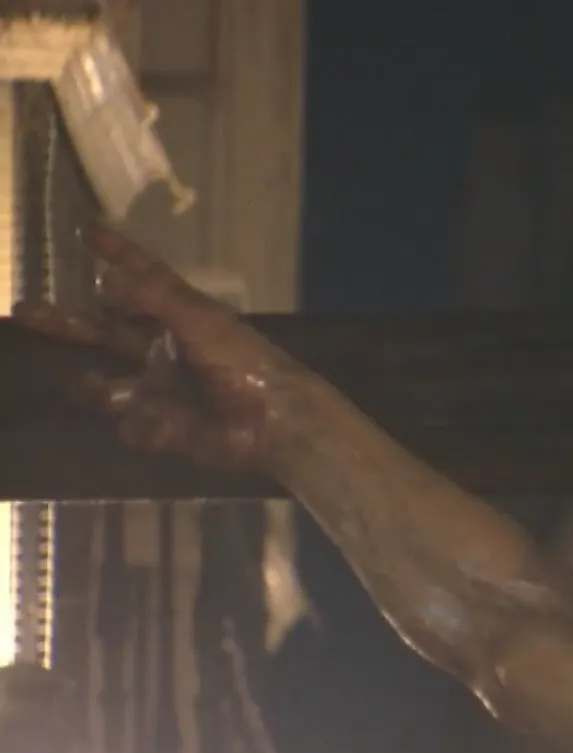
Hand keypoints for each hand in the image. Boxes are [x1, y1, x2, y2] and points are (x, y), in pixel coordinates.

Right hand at [14, 222, 300, 471]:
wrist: (273, 422)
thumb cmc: (243, 363)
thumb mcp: (200, 319)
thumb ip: (154, 295)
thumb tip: (106, 277)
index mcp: (177, 318)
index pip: (140, 279)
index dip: (118, 255)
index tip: (89, 229)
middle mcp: (162, 350)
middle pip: (104, 333)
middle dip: (67, 324)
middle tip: (25, 313)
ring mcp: (160, 391)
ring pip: (106, 388)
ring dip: (100, 390)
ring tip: (110, 393)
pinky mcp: (163, 430)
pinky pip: (132, 427)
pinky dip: (146, 425)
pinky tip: (172, 425)